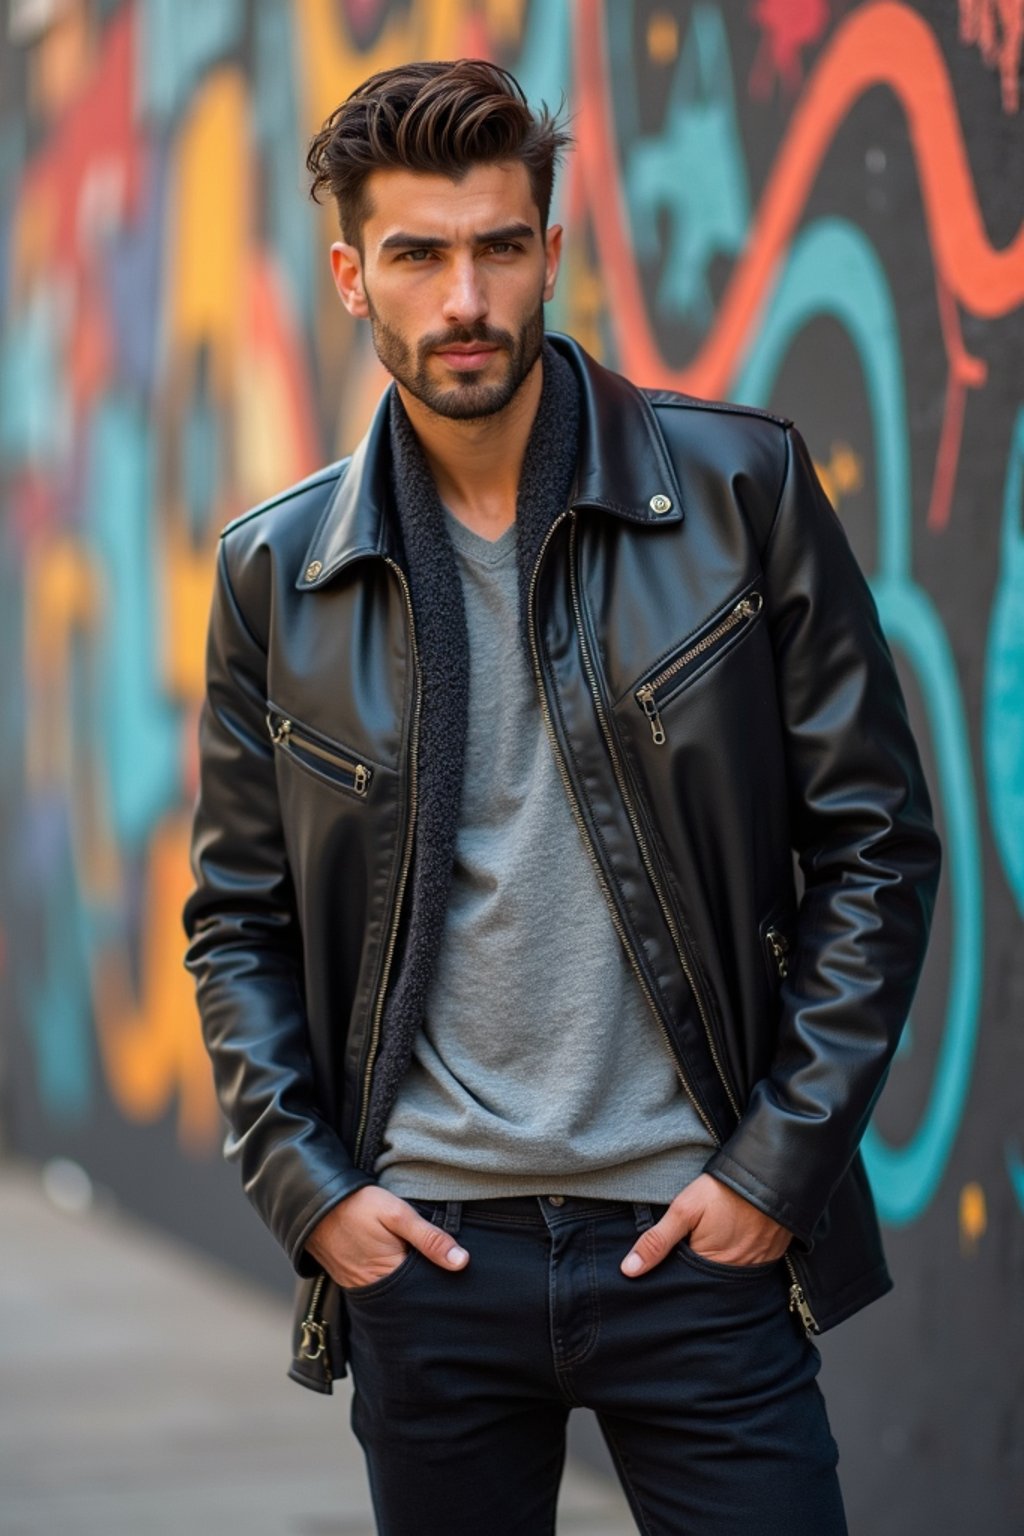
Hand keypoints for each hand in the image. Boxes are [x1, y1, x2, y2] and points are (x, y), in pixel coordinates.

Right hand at [304, 1185, 468, 1289]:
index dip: (441, 1281)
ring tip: (420, 1265)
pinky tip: (397, 1265)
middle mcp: (372, 1290)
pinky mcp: (348, 1280)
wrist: (314, 1202)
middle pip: (408, 1295)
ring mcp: (358, 1287)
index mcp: (389, 1276)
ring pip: (392, 1292)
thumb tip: (462, 1262)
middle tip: (440, 1269)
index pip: (425, 1290)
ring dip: (406, 1283)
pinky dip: (388, 1279)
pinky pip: (375, 1287)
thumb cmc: (358, 1205)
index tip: (456, 1272)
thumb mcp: (398, 1214)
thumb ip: (430, 1238)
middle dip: (424, 1285)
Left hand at [620, 1173, 790, 1276]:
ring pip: (727, 1276)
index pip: (684, 1282)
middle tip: (691, 1245)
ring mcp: (755, 1267)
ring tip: (711, 1242)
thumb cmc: (725, 1190)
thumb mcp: (684, 1209)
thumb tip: (629, 1270)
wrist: (772, 1174)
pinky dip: (738, 1258)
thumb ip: (657, 1241)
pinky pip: (749, 1267)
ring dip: (716, 1266)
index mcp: (710, 1267)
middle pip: (706, 1282)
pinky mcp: (771, 1257)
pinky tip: (731, 1241)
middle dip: (694, 1272)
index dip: (672, 1272)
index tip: (666, 1260)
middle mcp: (734, 1275)